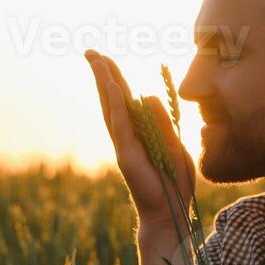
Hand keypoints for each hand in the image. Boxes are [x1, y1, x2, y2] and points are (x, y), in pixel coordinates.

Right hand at [85, 50, 195, 231]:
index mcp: (139, 132)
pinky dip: (114, 104)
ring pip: (111, 107)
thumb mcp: (174, 146)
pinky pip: (120, 125)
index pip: (125, 100)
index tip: (105, 58)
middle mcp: (127, 136)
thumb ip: (162, 123)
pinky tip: (109, 86)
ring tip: (95, 60)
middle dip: (102, 74)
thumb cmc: (174, 182)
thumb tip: (148, 96)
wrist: (170, 213)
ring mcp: (124, 145)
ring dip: (103, 82)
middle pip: (111, 99)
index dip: (115, 78)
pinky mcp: (127, 155)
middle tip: (90, 51)